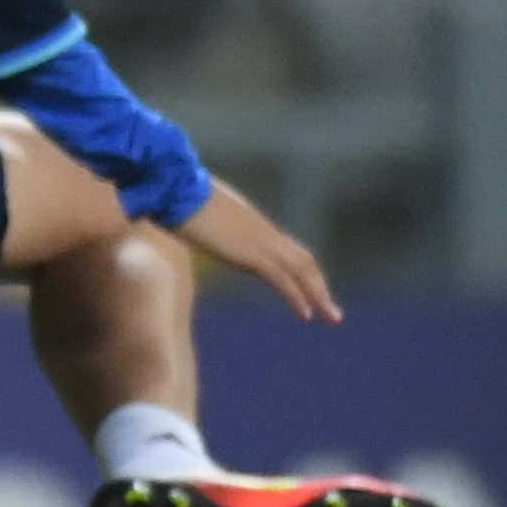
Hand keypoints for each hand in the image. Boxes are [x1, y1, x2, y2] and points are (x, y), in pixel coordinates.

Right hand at [180, 176, 339, 322]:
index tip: (312, 288)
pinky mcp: (251, 253)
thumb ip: (200, 221)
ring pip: (301, 271)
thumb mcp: (192, 211)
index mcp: (252, 222)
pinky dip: (297, 297)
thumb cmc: (174, 195)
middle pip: (303, 261)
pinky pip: (282, 280)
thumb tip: (184, 223)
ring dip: (319, 296)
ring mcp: (260, 241)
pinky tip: (306, 316)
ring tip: (331, 318)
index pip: (288, 248)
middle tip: (333, 313)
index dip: (304, 270)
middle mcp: (263, 231)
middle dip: (320, 286)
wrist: (174, 187)